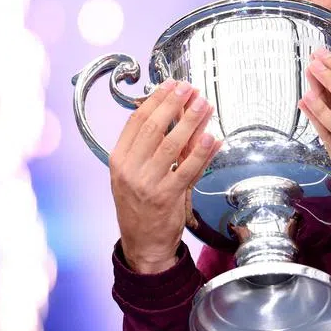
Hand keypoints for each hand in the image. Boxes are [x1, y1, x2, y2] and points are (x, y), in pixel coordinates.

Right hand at [110, 79, 221, 273]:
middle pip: (153, 128)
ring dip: (191, 121)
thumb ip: (154, 147)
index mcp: (119, 160)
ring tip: (204, 104)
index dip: (155, 100)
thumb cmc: (142, 206)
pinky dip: (201, 152)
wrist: (143, 245)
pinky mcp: (167, 197)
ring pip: (171, 145)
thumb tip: (178, 115)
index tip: (171, 85)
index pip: (136, 121)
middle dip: (173, 104)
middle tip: (190, 88)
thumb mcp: (137, 173)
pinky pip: (187, 169)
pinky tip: (212, 137)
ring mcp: (147, 184)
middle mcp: (129, 170)